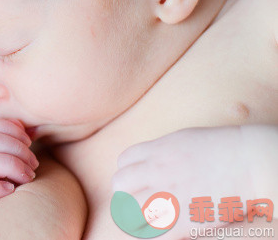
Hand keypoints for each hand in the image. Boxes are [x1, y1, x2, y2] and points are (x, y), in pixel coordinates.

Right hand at [0, 117, 38, 207]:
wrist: (27, 209)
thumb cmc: (27, 179)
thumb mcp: (26, 155)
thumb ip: (23, 137)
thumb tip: (24, 126)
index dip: (8, 128)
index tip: (29, 140)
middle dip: (15, 148)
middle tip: (33, 163)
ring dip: (10, 167)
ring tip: (28, 177)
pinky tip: (13, 190)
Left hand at [112, 126, 255, 238]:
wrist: (249, 161)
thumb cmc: (222, 149)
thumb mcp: (182, 140)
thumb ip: (159, 151)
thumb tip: (145, 162)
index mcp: (157, 150)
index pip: (123, 161)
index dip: (127, 171)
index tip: (135, 181)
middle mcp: (156, 171)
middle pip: (120, 185)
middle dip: (125, 193)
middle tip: (136, 201)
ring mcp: (167, 194)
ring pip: (130, 211)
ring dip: (135, 216)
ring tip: (146, 219)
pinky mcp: (182, 218)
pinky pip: (152, 234)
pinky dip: (152, 234)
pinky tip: (163, 231)